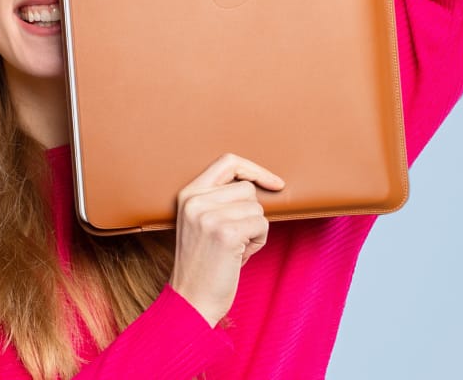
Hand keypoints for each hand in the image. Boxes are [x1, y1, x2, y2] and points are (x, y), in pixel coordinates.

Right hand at [169, 152, 285, 325]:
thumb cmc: (204, 265)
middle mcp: (195, 201)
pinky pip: (261, 225)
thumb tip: (261, 185)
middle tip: (236, 238)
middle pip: (247, 189)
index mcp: (187, 194)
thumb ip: (221, 200)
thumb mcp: (202, 223)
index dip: (254, 170)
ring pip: (257, 208)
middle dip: (251, 214)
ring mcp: (209, 216)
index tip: (274, 183)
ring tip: (235, 249)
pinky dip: (258, 241)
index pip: (228, 162)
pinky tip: (240, 256)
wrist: (191, 300)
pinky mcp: (226, 232)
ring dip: (255, 230)